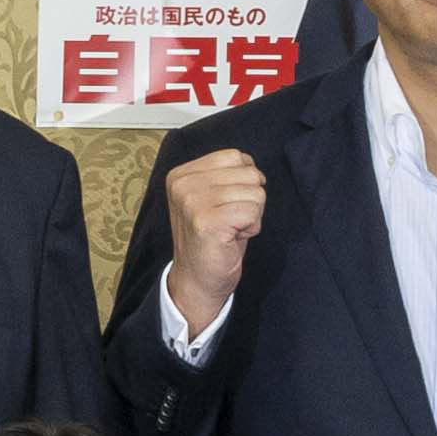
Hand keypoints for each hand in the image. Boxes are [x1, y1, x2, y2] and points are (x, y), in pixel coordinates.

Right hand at [160, 148, 267, 331]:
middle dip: (249, 199)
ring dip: (251, 214)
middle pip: (249, 173)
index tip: (224, 204)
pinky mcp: (207, 222)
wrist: (197, 279)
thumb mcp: (210, 196)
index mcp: (181, 174)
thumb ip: (224, 174)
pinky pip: (253, 212)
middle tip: (229, 220)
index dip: (242, 182)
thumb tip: (251, 164)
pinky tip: (232, 238)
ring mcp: (192, 203)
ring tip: (230, 229)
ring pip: (255, 192)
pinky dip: (251, 228)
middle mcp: (183, 185)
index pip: (236, 156)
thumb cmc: (211, 237)